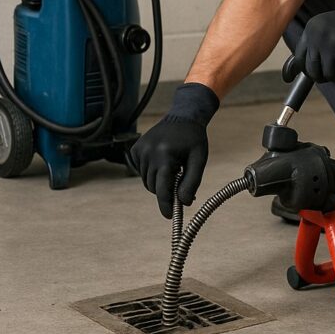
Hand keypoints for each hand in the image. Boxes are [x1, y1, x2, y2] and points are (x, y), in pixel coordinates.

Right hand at [129, 82, 218, 217]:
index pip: (162, 187)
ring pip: (147, 181)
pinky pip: (142, 172)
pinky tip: (163, 160)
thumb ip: (192, 181)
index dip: (166, 204)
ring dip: (159, 181)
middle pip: (154, 187)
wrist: (182, 117)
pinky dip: (152, 172)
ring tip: (173, 166)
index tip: (170, 217)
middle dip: (166, 189)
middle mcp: (148, 152)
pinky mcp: (135, 149)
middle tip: (180, 179)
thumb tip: (185, 203)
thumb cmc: (193, 139)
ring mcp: (139, 150)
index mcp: (165, 154)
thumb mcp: (199, 159)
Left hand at [292, 0, 334, 82]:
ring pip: (329, 74)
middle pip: (312, 70)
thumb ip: (314, 46)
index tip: (295, 78)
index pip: (299, 56)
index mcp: (312, 28)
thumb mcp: (328, 30)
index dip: (301, 70)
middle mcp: (318, 35)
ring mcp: (330, 44)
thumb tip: (292, 73)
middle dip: (324, 75)